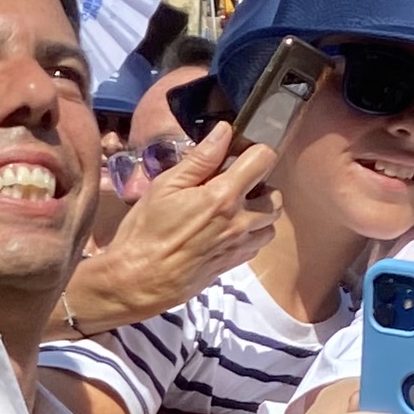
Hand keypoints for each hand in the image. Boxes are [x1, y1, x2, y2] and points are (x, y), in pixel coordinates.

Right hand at [61, 121, 275, 331]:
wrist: (137, 281)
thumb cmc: (145, 231)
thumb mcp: (165, 186)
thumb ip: (200, 159)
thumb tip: (224, 131)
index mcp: (223, 196)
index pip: (263, 160)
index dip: (254, 151)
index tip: (239, 153)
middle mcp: (240, 222)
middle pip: (276, 196)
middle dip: (261, 184)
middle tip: (236, 183)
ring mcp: (239, 246)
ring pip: (271, 224)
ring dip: (260, 212)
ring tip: (235, 208)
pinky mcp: (232, 264)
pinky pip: (257, 245)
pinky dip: (251, 234)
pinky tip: (227, 230)